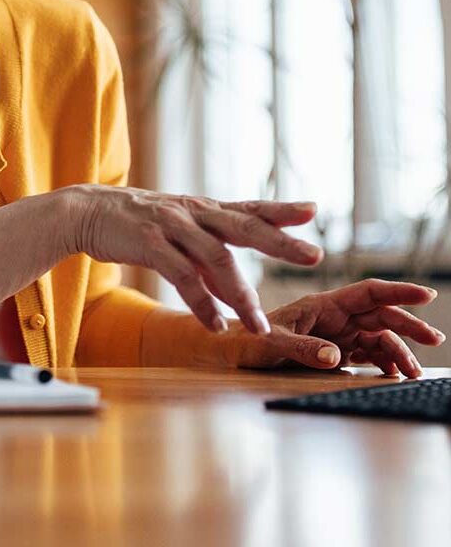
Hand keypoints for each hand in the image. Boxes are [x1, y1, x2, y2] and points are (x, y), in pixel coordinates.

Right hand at [70, 185, 322, 334]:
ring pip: (217, 258)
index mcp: (202, 208)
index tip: (313, 210)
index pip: (248, 207)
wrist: (86, 211)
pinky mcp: (149, 242)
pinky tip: (214, 324)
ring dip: (240, 294)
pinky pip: (182, 275)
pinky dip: (201, 302)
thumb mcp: (175, 227)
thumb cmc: (134, 222)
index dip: (281, 209)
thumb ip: (205, 250)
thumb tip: (233, 284)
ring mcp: (171, 225)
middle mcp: (192, 212)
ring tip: (258, 325)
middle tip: (314, 255)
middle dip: (280, 242)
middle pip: (244, 226)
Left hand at [231, 279, 445, 377]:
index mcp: (322, 304)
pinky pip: (367, 353)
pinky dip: (384, 362)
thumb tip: (336, 356)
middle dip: (409, 325)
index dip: (398, 291)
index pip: (367, 292)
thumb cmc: (248, 340)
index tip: (427, 293)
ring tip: (413, 371)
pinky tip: (394, 373)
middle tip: (435, 339)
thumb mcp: (272, 344)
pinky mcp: (334, 350)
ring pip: (378, 337)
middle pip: (381, 315)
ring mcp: (336, 333)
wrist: (232, 350)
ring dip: (399, 350)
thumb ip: (304, 349)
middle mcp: (334, 316)